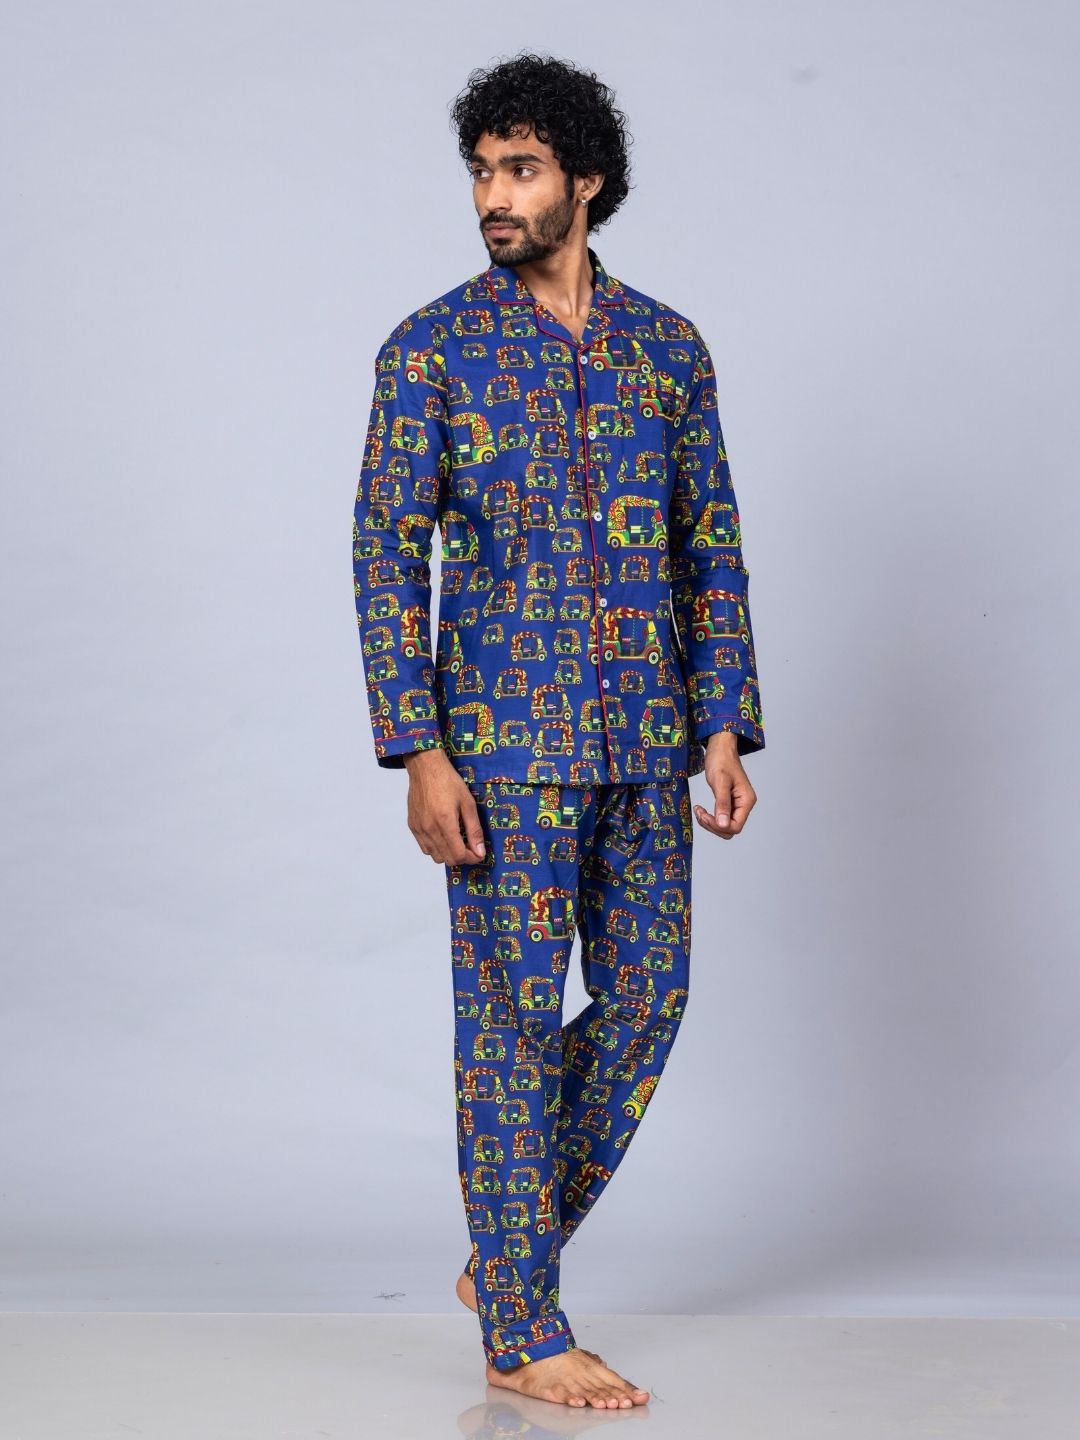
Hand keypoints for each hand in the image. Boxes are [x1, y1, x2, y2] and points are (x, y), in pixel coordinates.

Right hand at [402, 749, 486, 864]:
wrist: (425, 768)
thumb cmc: (448, 781)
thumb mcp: (468, 803)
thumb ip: (474, 830)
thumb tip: (480, 851)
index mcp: (445, 823)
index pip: (459, 855)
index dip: (472, 858)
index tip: (478, 852)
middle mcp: (429, 829)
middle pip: (447, 859)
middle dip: (462, 857)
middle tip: (470, 847)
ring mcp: (419, 829)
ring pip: (434, 856)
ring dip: (448, 854)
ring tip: (456, 841)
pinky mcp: (412, 826)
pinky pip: (424, 847)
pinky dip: (435, 848)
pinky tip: (442, 835)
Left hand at [694, 731, 756, 838]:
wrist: (720, 748)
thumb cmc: (721, 760)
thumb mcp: (720, 782)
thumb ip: (722, 804)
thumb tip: (723, 825)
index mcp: (746, 800)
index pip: (736, 826)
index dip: (719, 826)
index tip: (704, 815)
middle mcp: (744, 805)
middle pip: (730, 829)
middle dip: (713, 825)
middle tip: (700, 812)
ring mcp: (737, 804)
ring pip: (724, 826)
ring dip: (710, 823)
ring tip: (699, 811)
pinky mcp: (729, 803)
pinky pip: (721, 818)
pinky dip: (710, 817)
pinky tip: (701, 810)